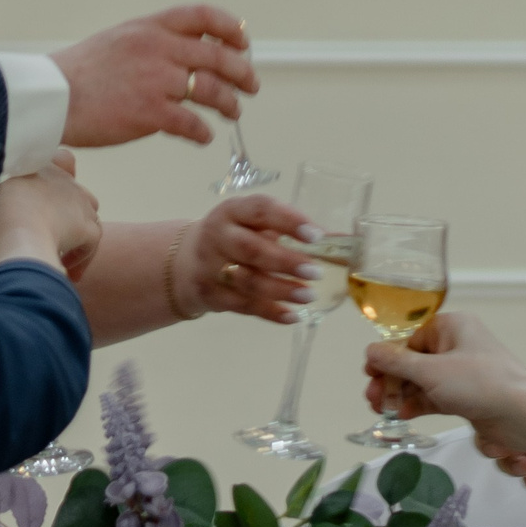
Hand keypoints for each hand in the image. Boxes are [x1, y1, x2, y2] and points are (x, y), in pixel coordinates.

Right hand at [0, 158, 102, 274]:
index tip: (36, 214)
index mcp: (37, 168)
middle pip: (75, 195)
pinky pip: (90, 243)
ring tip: (60, 259)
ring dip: (76, 239)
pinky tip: (65, 271)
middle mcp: (62, 179)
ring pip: (88, 218)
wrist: (11, 225)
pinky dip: (80, 258)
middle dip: (67, 218)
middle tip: (50, 238)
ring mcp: (79, 202)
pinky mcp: (88, 226)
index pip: (53, 171)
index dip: (48, 195)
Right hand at [52, 6, 259, 148]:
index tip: (242, 42)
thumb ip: (152, 42)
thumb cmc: (79, 73)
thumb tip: (186, 52)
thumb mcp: (119, 40)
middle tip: (251, 85)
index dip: (230, 29)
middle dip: (242, 72)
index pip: (204, 16)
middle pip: (218, 57)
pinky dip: (203, 132)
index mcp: (150, 28)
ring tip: (234, 112)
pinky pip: (192, 124)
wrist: (51, 98)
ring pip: (212, 91)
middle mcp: (158, 49)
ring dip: (230, 104)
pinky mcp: (150, 114)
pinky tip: (204, 137)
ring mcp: (157, 81)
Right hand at [172, 194, 320, 325]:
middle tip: (315, 272)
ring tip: (308, 295)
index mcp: (233, 211)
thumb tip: (341, 240)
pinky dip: (270, 312)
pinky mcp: (211, 294)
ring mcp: (211, 267)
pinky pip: (243, 306)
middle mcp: (218, 236)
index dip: (289, 221)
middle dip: (285, 261)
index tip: (316, 236)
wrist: (184, 261)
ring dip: (280, 290)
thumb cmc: (234, 237)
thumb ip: (291, 230)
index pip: (261, 210)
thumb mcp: (253, 224)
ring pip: (247, 281)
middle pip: (251, 249)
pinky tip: (292, 316)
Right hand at [360, 312, 525, 433]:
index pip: (410, 337)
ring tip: (382, 409)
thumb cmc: (482, 383)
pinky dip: (418, 404)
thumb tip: (371, 351)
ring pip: (422, 380)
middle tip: (373, 396)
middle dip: (391, 379)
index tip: (370, 372)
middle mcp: (457, 345)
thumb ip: (398, 362)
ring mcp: (462, 372)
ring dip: (401, 394)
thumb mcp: (431, 371)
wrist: (522, 415)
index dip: (388, 356)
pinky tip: (402, 415)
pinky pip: (435, 396)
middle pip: (414, 360)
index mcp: (452, 327)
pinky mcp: (467, 395)